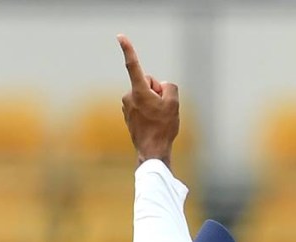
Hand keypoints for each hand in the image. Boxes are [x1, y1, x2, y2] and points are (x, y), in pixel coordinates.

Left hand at [117, 34, 178, 167]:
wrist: (152, 151)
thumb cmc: (163, 127)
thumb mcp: (174, 103)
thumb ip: (170, 87)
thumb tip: (162, 88)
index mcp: (138, 90)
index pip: (134, 65)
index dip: (128, 49)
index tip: (120, 36)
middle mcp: (129, 95)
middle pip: (149, 83)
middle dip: (157, 92)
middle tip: (163, 110)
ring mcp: (127, 106)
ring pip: (146, 95)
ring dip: (154, 103)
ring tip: (158, 119)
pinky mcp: (128, 115)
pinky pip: (143, 105)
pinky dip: (150, 111)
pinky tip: (154, 124)